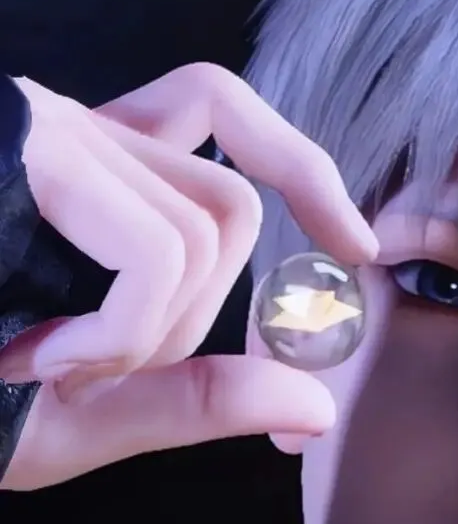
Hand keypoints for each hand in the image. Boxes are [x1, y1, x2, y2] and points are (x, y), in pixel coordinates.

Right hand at [0, 63, 379, 489]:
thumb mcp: (71, 413)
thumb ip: (188, 402)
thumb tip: (314, 404)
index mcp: (77, 174)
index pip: (219, 110)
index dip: (301, 167)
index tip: (358, 246)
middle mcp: (64, 130)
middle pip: (227, 207)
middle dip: (193, 323)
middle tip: (74, 371)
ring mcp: (42, 127)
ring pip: (206, 230)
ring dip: (144, 336)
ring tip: (30, 364)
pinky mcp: (29, 143)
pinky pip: (159, 244)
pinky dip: (128, 328)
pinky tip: (31, 356)